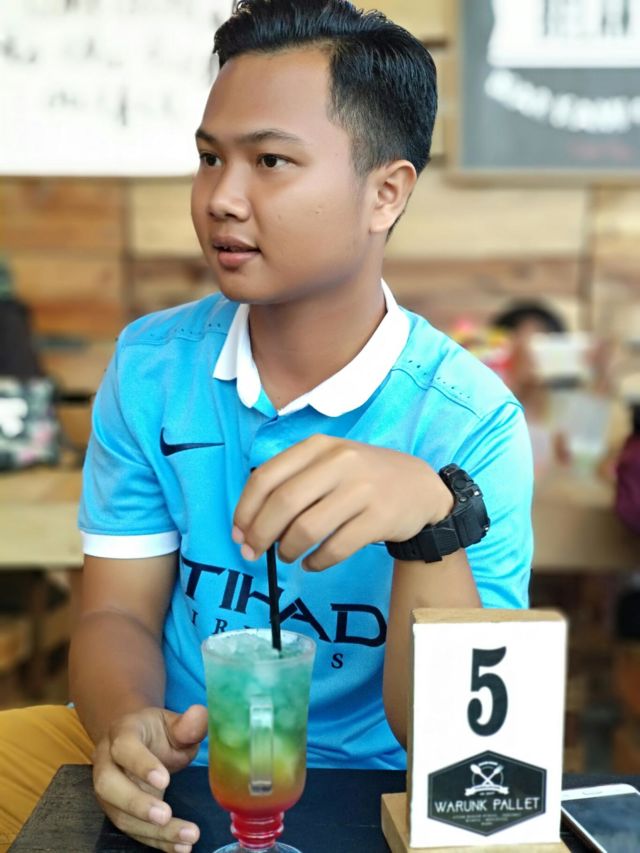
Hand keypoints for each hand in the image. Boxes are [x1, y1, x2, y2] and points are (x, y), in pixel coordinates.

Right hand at [92, 704, 207, 851]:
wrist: (137, 741)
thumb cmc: (157, 732)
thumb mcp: (173, 722)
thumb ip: (187, 724)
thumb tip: (200, 714)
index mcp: (122, 733)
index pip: (124, 747)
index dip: (141, 764)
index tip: (165, 781)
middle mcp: (107, 762)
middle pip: (108, 785)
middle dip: (136, 804)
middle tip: (165, 816)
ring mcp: (109, 790)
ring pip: (119, 814)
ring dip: (151, 831)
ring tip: (186, 838)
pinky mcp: (117, 812)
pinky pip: (132, 830)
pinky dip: (156, 842)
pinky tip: (180, 847)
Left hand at [233, 434, 452, 570]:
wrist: (421, 488)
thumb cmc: (362, 478)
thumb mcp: (329, 463)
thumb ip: (291, 483)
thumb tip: (248, 526)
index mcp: (318, 446)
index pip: (266, 477)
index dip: (245, 510)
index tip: (238, 533)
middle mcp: (339, 462)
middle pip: (283, 504)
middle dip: (260, 534)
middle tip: (254, 553)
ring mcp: (362, 489)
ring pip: (307, 528)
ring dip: (287, 550)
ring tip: (288, 555)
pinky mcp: (379, 518)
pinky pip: (335, 548)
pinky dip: (316, 561)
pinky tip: (313, 562)